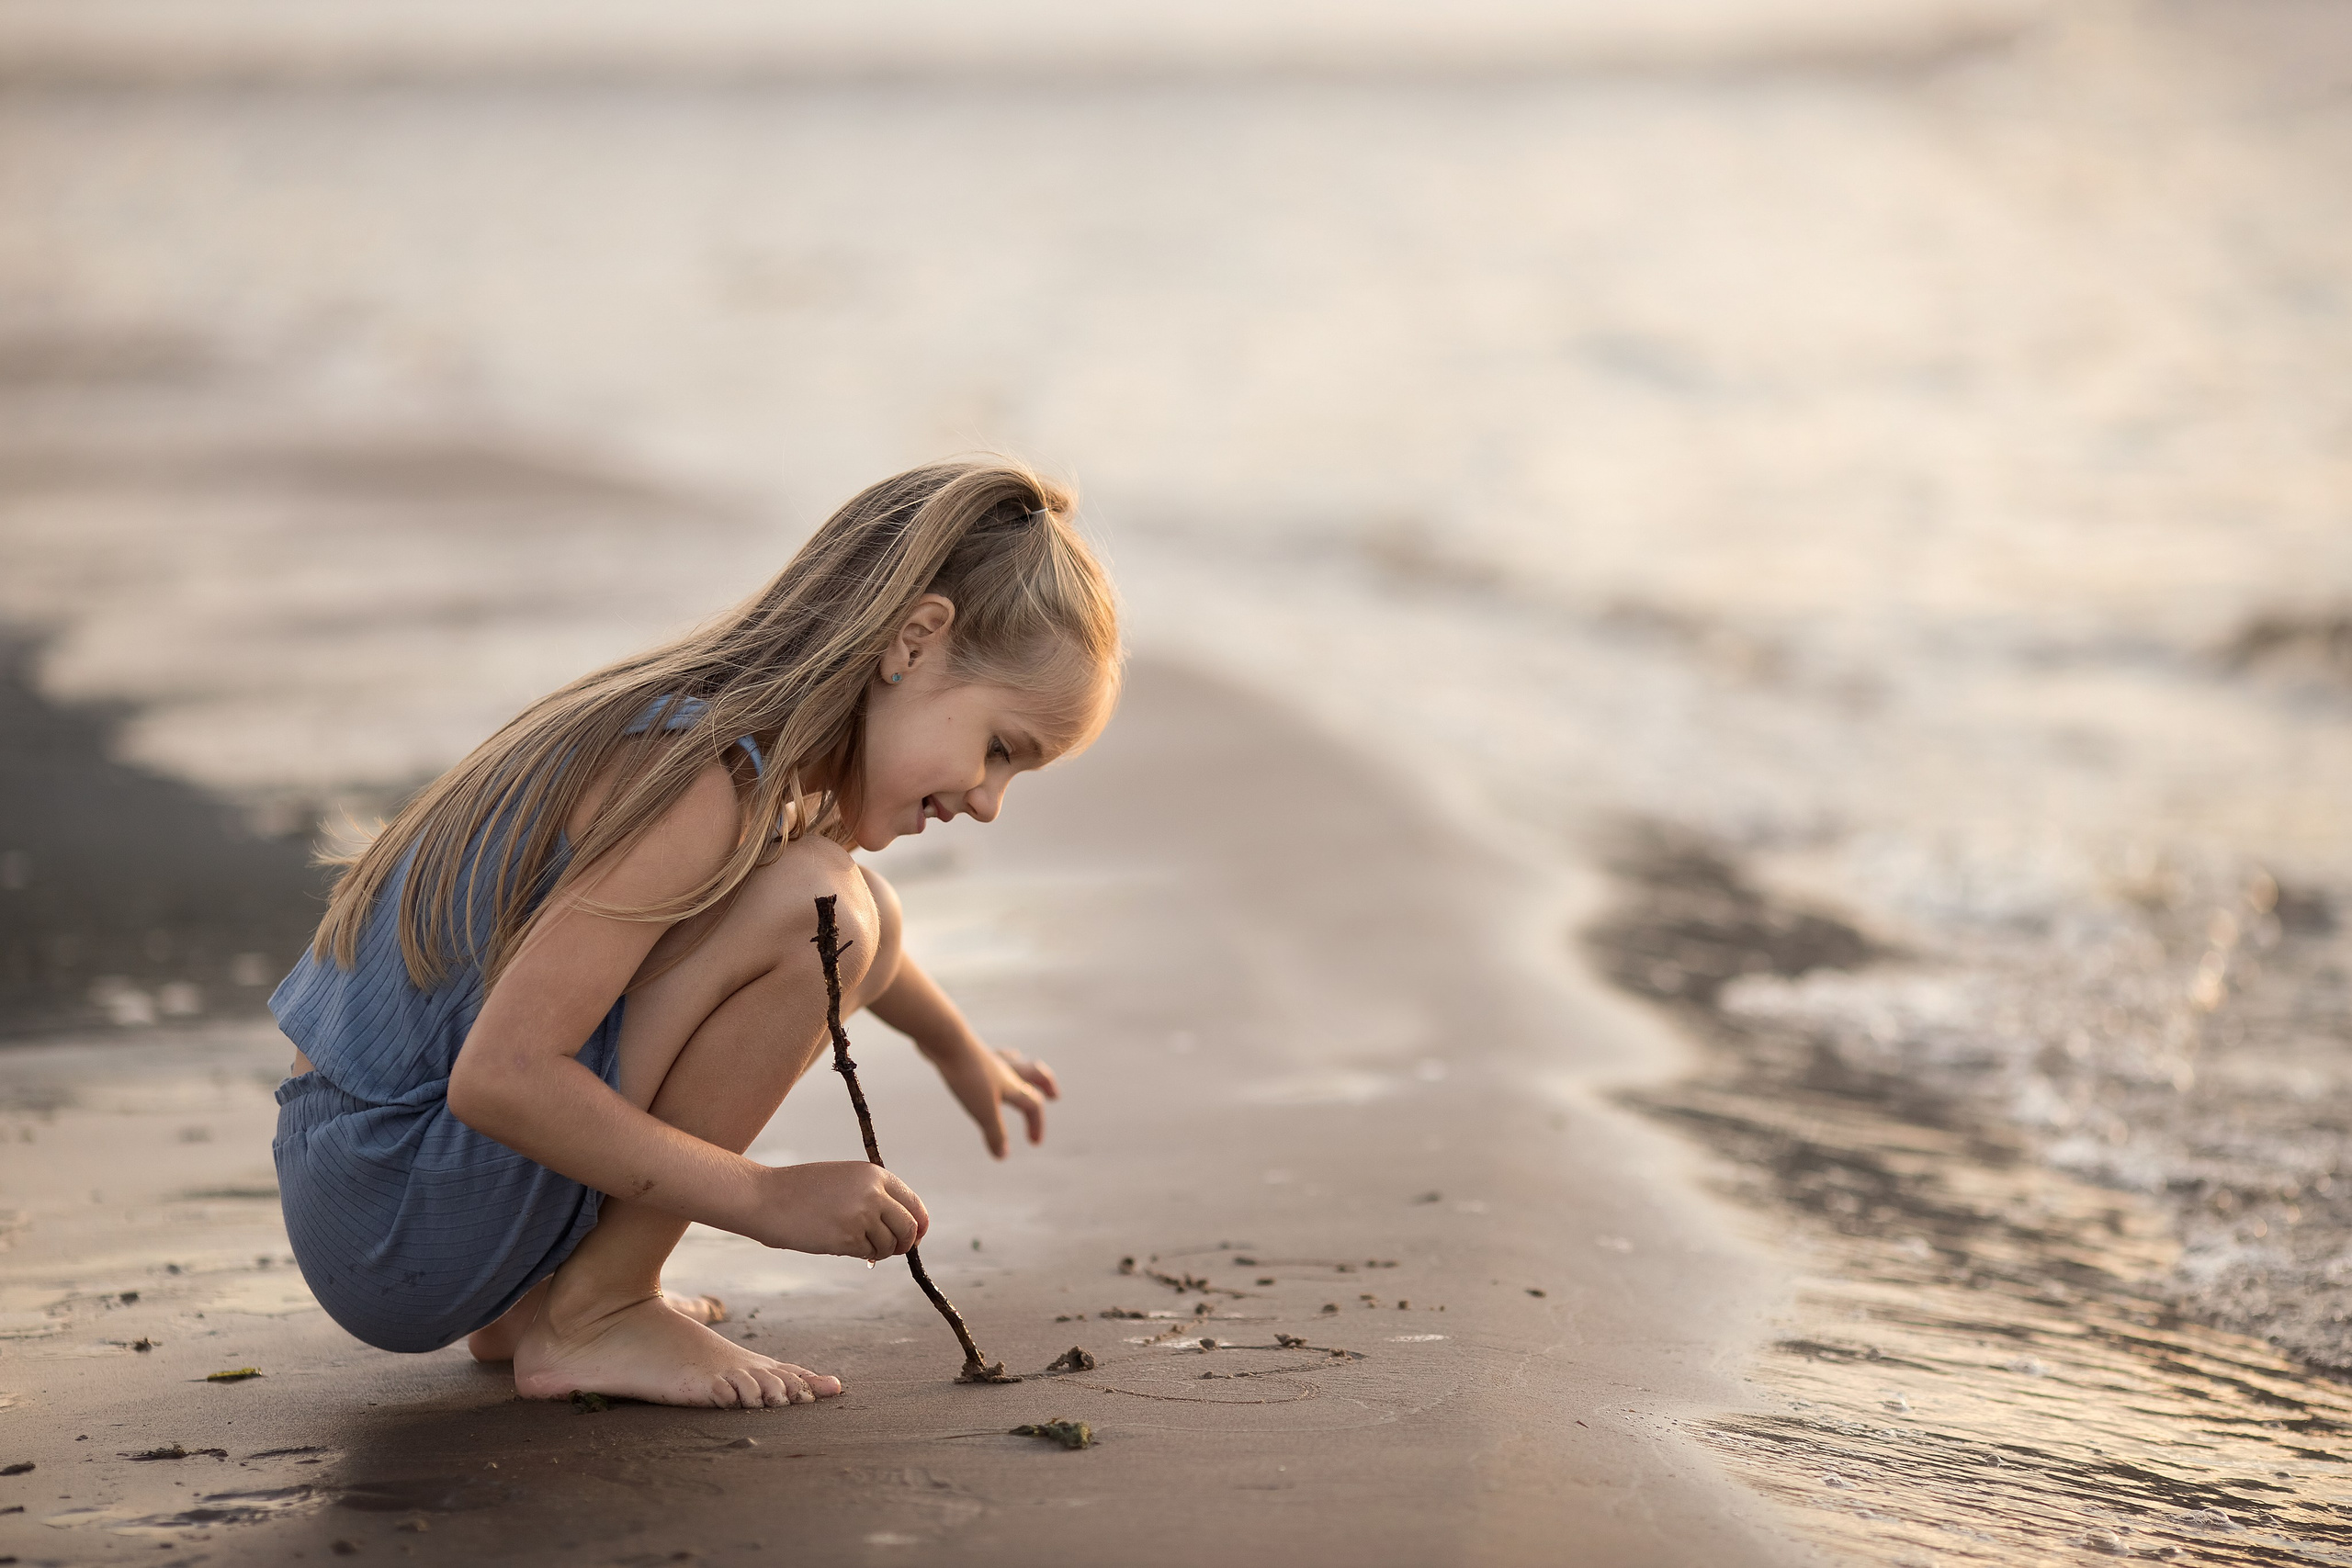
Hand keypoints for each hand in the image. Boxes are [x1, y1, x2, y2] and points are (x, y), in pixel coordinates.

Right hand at [746, 1160, 929, 1259]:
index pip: (912, 1203)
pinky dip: (859, 1254)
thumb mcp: (844, 1180)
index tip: (916, 1236)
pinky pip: (866, 1254)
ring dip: (878, 1251)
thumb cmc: (801, 1190)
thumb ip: (873, 1195)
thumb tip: (903, 1227)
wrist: (766, 1198)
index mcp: (874, 1174)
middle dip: (905, 1243)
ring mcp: (861, 1216)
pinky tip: (839, 1243)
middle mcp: (873, 1193)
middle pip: (908, 1227)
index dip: (918, 1224)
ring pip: (889, 1245)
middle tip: (894, 1250)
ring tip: (857, 1244)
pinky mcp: (846, 1238)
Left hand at [931, 1040, 1059, 1158]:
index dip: (1037, 1124)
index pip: (1033, 1104)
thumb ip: (995, 1132)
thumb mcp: (982, 1110)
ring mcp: (986, 1057)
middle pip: (1033, 1073)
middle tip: (1054, 1093)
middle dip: (1045, 1084)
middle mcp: (1004, 1068)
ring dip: (1021, 1068)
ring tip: (1021, 1071)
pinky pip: (987, 1055)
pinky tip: (983, 1061)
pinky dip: (993, 1060)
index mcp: (1012, 1083)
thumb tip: (1002, 1155)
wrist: (945, 1038)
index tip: (1034, 1142)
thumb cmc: (967, 1075)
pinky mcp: (967, 1050)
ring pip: (1012, 1060)